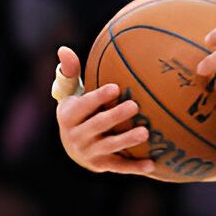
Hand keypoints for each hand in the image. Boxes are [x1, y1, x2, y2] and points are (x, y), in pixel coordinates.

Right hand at [53, 46, 154, 174]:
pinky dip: (135, 167)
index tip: (115, 87)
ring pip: (109, 147)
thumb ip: (69, 71)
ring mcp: (89, 152)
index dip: (98, 98)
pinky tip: (152, 165)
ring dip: (127, 140)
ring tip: (146, 132)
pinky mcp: (102, 165)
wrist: (73, 146)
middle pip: (97, 125)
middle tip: (135, 106)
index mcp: (68, 116)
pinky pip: (120, 166)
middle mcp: (76, 136)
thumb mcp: (70, 92)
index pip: (83, 106)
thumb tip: (63, 48)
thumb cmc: (78, 110)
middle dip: (115, 116)